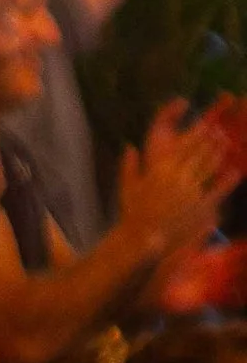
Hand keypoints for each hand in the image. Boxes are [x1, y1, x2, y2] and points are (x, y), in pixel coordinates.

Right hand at [119, 100, 235, 262]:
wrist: (142, 237)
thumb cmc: (133, 213)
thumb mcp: (127, 186)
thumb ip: (129, 165)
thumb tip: (129, 147)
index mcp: (161, 169)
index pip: (183, 147)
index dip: (196, 135)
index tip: (205, 126)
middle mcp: (178, 177)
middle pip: (199, 154)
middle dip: (210, 141)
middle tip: (220, 131)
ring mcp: (191, 192)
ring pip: (209, 168)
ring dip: (218, 154)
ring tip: (226, 146)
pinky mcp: (200, 207)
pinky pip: (218, 190)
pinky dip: (228, 180)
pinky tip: (235, 172)